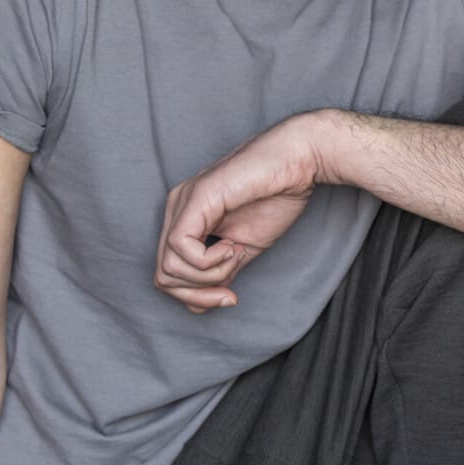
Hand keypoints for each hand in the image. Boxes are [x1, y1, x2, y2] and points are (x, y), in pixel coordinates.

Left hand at [153, 113, 328, 311]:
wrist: (299, 163)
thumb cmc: (277, 197)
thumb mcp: (245, 248)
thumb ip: (221, 271)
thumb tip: (202, 301)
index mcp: (186, 219)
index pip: (169, 274)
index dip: (196, 297)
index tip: (230, 297)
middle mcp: (176, 209)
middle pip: (163, 277)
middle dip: (199, 294)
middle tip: (230, 289)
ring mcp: (182, 202)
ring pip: (169, 269)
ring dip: (208, 276)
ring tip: (235, 254)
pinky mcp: (195, 198)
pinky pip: (181, 248)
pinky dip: (208, 262)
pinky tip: (232, 247)